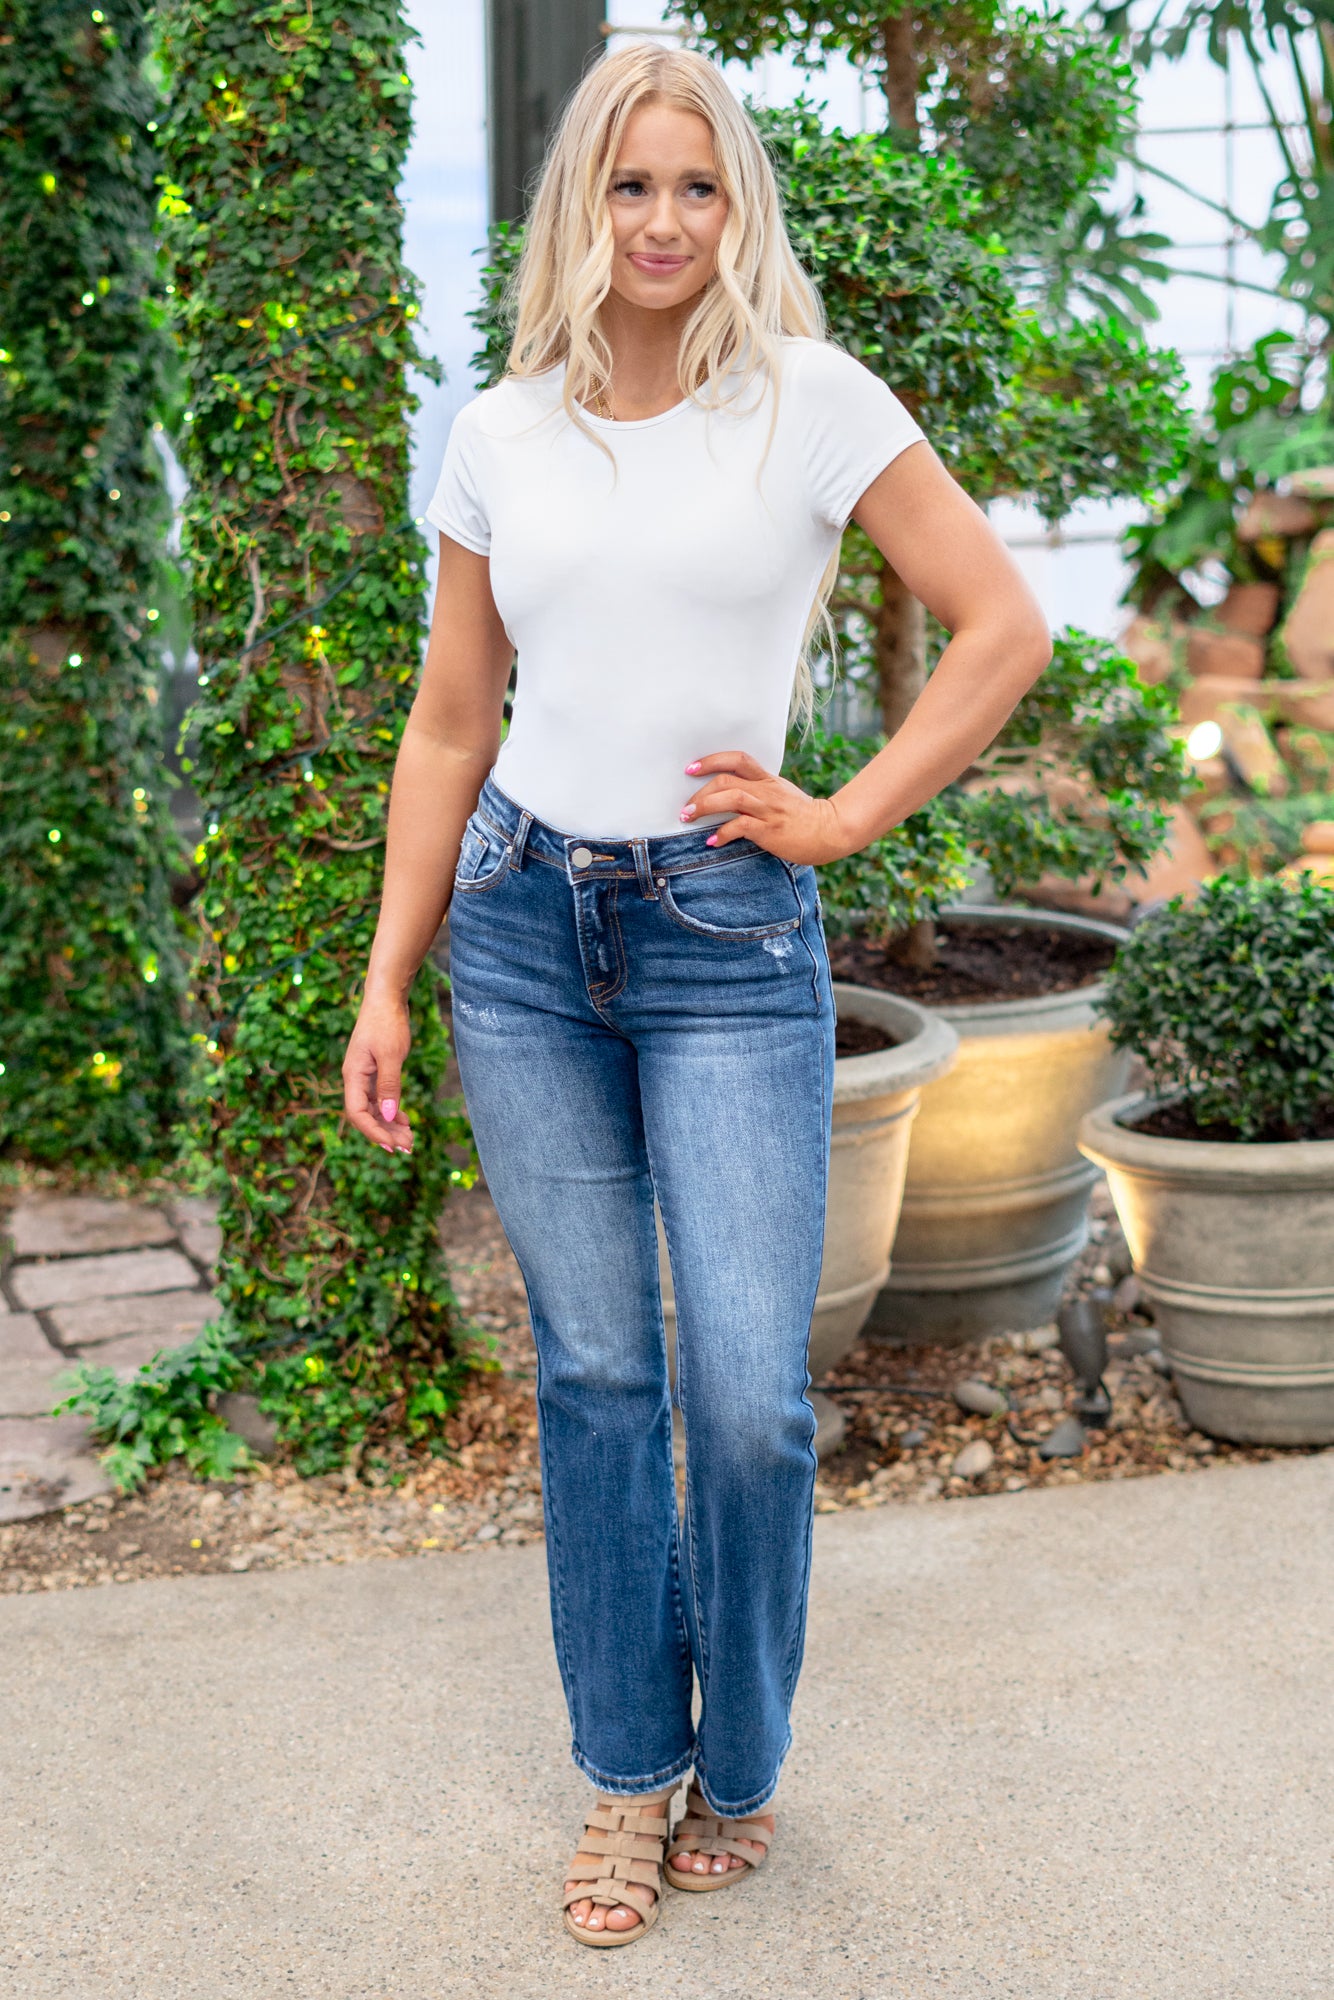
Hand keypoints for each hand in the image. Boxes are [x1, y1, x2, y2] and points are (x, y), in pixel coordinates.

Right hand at [342, 991, 413, 1154]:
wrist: (386, 999)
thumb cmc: (387, 1023)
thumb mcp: (391, 1055)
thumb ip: (389, 1086)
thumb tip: (389, 1115)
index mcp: (353, 1076)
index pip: (357, 1113)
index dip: (373, 1132)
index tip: (392, 1145)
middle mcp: (355, 1079)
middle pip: (366, 1115)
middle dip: (385, 1133)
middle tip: (408, 1147)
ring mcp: (365, 1077)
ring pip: (374, 1109)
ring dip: (390, 1125)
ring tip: (409, 1138)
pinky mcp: (375, 1072)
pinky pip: (380, 1099)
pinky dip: (392, 1111)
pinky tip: (405, 1119)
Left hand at [680, 750, 855, 863]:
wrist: (831, 831)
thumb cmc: (804, 817)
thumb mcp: (782, 795)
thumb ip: (759, 791)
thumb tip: (730, 796)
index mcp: (768, 779)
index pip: (737, 759)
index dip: (711, 760)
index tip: (691, 768)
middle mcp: (766, 790)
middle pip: (727, 778)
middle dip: (700, 790)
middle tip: (685, 806)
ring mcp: (768, 809)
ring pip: (731, 797)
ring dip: (704, 806)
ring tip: (688, 817)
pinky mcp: (770, 829)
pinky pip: (740, 826)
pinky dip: (722, 833)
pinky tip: (712, 841)